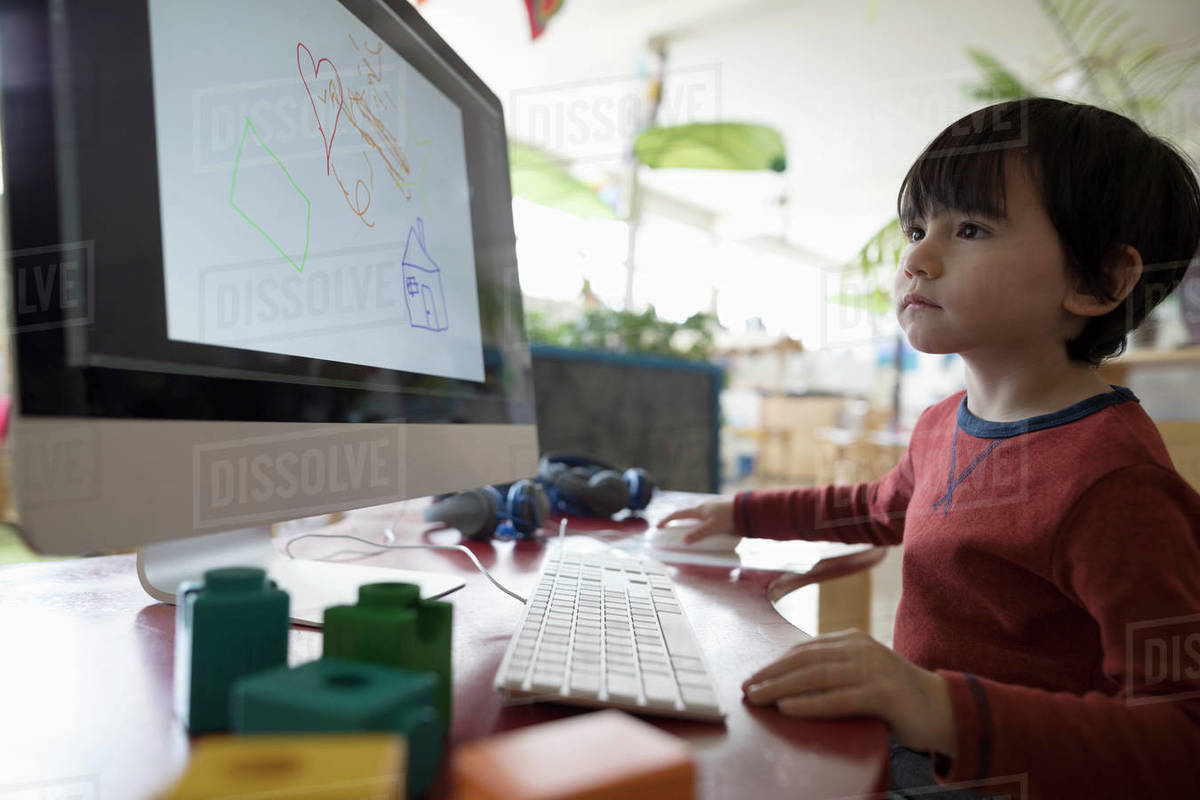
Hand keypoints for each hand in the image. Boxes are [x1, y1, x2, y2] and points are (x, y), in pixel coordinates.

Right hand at [656, 497, 734, 543]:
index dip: (666, 520)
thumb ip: (699, 534)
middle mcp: (702, 507)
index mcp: (698, 509)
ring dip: (687, 522)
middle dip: (675, 520)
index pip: (677, 514)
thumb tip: (684, 541)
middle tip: (669, 529)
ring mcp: (710, 508)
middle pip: (684, 513)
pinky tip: (701, 529)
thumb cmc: (729, 516)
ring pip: (694, 515)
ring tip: (684, 532)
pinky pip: (702, 517)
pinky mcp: (717, 512)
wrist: (746, 509)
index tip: (657, 526)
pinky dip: (697, 523)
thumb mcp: (713, 527)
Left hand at [741, 629, 955, 756]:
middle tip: (745, 687)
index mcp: (852, 641)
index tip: (753, 676)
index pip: (805, 649)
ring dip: (782, 687)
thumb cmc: (896, 697)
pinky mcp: (884, 694)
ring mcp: (874, 670)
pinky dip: (810, 703)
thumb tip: (791, 684)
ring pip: (817, 676)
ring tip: (757, 696)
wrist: (944, 709)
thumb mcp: (861, 676)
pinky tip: (788, 708)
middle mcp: (861, 650)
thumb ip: (834, 673)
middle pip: (805, 660)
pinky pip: (840, 698)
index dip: (776, 663)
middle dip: (771, 673)